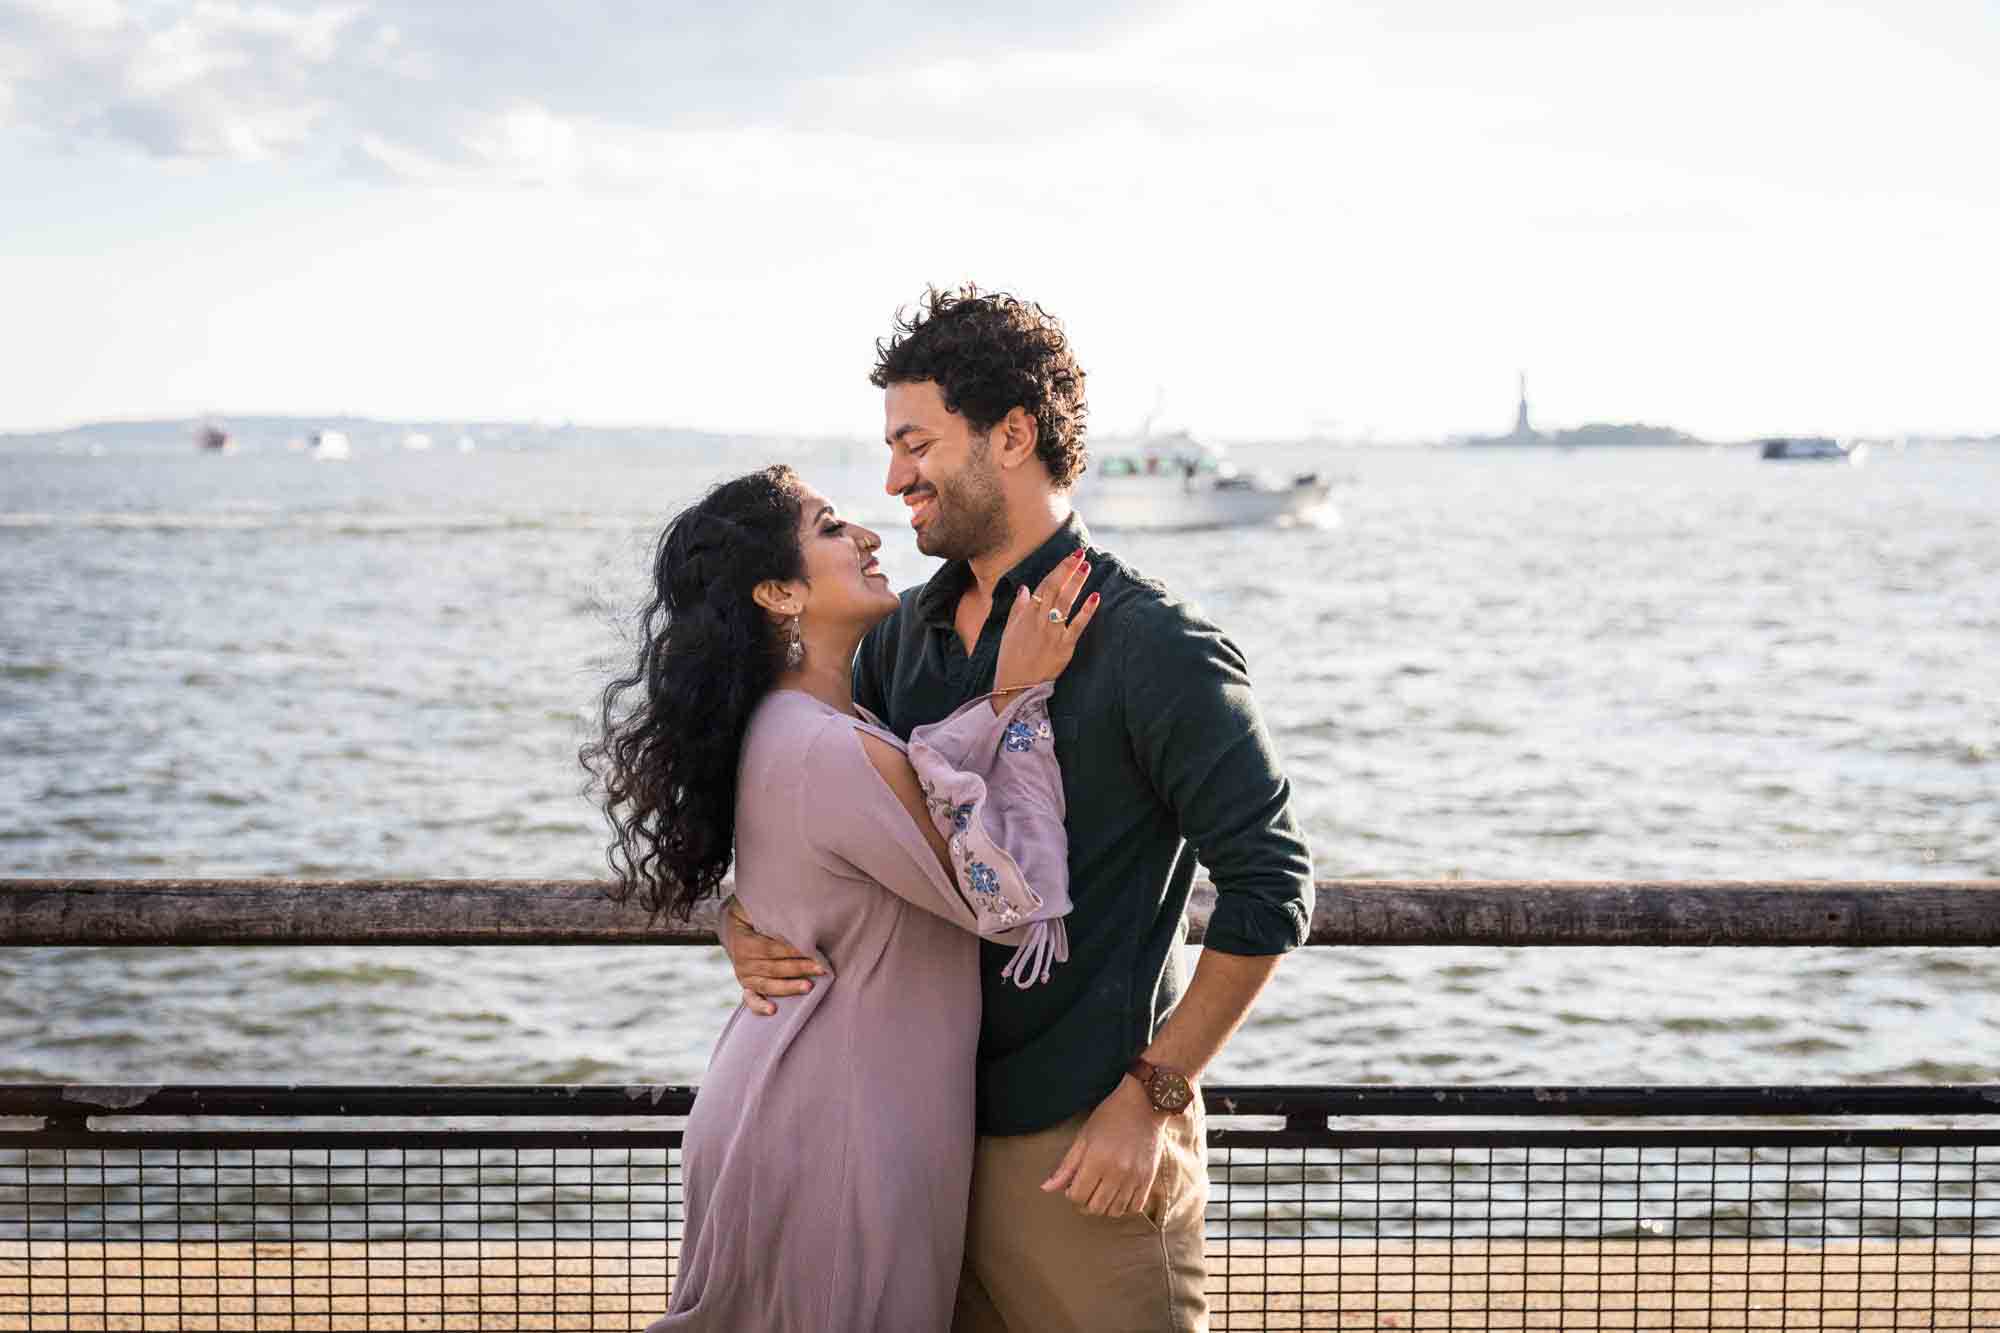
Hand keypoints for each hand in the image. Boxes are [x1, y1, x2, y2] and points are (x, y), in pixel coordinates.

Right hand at [718, 896, 823, 1016]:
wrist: (732, 928)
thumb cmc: (753, 916)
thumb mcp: (757, 908)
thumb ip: (772, 912)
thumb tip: (796, 909)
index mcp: (744, 942)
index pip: (771, 948)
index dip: (792, 950)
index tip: (813, 950)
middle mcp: (743, 962)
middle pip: (774, 967)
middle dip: (799, 968)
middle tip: (821, 968)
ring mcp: (745, 976)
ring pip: (769, 984)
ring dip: (789, 987)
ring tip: (808, 987)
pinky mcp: (747, 986)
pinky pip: (751, 1000)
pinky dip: (760, 1007)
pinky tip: (773, 1010)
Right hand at [993, 549, 1099, 697]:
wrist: (1015, 686)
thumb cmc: (1010, 658)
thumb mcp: (1009, 630)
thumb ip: (1018, 608)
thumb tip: (1024, 588)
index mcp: (1026, 615)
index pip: (1044, 585)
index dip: (1058, 569)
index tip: (1071, 556)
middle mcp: (1039, 620)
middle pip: (1056, 589)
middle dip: (1069, 570)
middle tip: (1081, 554)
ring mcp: (1052, 633)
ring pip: (1066, 603)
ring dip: (1077, 584)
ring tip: (1087, 567)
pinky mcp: (1063, 648)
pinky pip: (1077, 627)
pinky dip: (1086, 612)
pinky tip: (1095, 597)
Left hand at [1040, 1075, 1167, 1217]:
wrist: (1145, 1103)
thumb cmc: (1110, 1116)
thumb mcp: (1083, 1137)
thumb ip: (1066, 1166)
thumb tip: (1046, 1188)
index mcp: (1096, 1160)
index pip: (1077, 1196)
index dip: (1071, 1194)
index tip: (1073, 1185)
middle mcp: (1117, 1172)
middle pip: (1095, 1208)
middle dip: (1085, 1203)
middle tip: (1085, 1190)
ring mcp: (1135, 1178)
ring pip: (1114, 1211)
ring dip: (1104, 1207)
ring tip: (1101, 1192)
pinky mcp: (1149, 1179)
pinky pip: (1135, 1208)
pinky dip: (1124, 1207)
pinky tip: (1118, 1194)